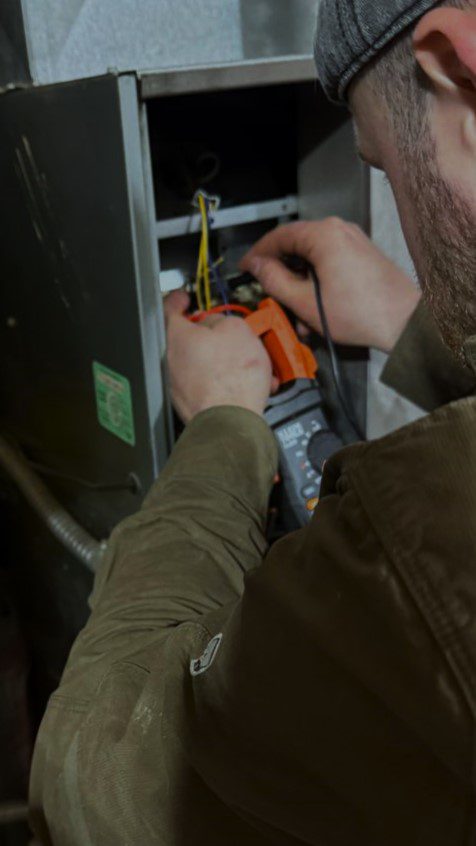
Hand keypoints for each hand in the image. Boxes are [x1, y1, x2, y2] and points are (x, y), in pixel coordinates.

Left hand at [165, 291, 272, 422]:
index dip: (179, 298)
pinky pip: (206, 383)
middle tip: (222, 330)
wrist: (233, 420)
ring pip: (198, 362)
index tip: (184, 297)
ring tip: (244, 362)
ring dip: (220, 359)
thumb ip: (221, 319)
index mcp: (175, 336)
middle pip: (185, 337)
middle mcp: (170, 361)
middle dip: (206, 333)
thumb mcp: (237, 329)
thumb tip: (217, 323)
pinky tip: (242, 383)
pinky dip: (222, 380)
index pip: (168, 307)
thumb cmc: (232, 379)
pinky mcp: (189, 402)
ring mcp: (177, 384)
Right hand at [240, 218, 420, 352]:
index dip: (257, 254)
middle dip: (280, 273)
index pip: (278, 236)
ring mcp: (352, 241)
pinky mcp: (361, 255)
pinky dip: (316, 282)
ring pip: (312, 257)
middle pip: (295, 246)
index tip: (245, 269)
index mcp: (323, 234)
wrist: (405, 322)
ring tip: (295, 313)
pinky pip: (328, 263)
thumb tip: (257, 266)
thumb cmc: (361, 313)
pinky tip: (315, 309)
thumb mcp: (305, 302)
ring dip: (299, 283)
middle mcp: (339, 230)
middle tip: (268, 294)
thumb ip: (275, 280)